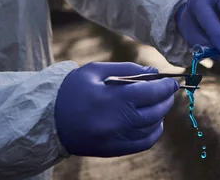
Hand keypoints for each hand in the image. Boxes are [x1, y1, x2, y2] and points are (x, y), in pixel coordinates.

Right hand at [54, 62, 178, 156]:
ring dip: (161, 115)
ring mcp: (116, 138)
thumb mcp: (96, 70)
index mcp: (113, 98)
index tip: (172, 81)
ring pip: (152, 128)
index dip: (165, 87)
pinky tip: (153, 122)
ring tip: (159, 104)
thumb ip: (127, 69)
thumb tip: (153, 72)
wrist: (48, 118)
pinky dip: (153, 133)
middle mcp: (117, 120)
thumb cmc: (72, 89)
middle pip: (155, 111)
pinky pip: (143, 143)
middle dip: (166, 99)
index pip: (151, 92)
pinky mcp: (113, 149)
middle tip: (168, 91)